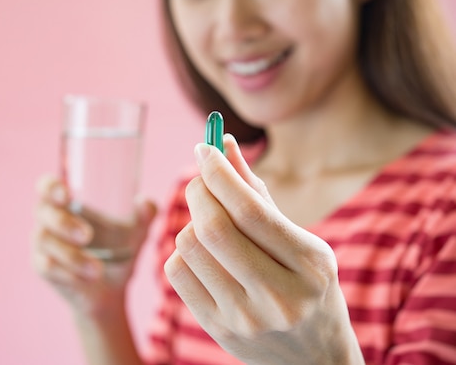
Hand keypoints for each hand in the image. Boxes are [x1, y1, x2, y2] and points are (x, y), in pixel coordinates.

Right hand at [32, 176, 156, 317]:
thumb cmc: (120, 248)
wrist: (112, 289)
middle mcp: (49, 218)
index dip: (51, 187)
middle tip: (87, 236)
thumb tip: (146, 204)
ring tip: (98, 270)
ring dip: (71, 255)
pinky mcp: (42, 267)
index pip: (47, 186)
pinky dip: (67, 272)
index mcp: (66, 201)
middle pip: (43, 212)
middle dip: (63, 223)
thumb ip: (145, 216)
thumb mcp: (136, 232)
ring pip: (45, 241)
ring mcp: (42, 243)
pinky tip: (86, 278)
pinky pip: (46, 266)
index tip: (67, 194)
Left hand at [164, 135, 362, 364]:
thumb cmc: (307, 286)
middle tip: (201, 178)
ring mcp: (246, 318)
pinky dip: (183, 249)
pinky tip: (203, 253)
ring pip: (189, 246)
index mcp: (310, 266)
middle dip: (199, 190)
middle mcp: (279, 297)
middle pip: (214, 227)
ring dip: (191, 221)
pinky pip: (177, 271)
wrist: (313, 357)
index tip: (205, 148)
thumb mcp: (299, 241)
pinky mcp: (218, 329)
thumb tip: (223, 145)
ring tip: (208, 223)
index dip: (220, 172)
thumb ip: (259, 194)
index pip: (250, 210)